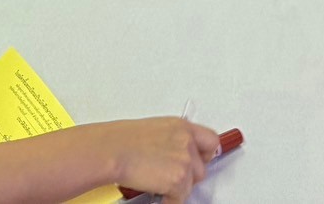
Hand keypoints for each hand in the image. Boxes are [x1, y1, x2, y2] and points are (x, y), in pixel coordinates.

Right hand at [102, 117, 221, 202]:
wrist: (113, 150)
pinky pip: (181, 198)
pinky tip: (156, 190)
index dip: (206, 154)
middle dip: (189, 175)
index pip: (211, 140)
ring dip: (178, 187)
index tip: (202, 159)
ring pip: (192, 184)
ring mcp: (185, 160)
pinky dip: (170, 199)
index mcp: (181, 126)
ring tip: (159, 182)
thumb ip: (174, 140)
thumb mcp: (155, 130)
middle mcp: (186, 141)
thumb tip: (178, 153)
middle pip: (202, 167)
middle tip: (172, 175)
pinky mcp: (179, 179)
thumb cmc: (124, 140)